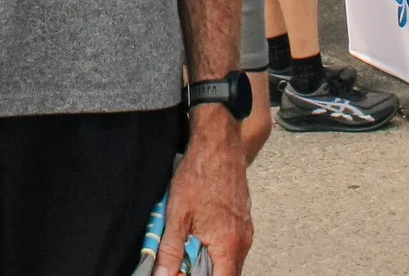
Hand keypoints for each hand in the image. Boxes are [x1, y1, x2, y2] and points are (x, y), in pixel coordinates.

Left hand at [158, 112, 249, 273]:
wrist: (218, 145)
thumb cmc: (199, 175)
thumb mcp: (176, 215)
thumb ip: (170, 250)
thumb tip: (162, 275)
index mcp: (227, 245)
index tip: (185, 274)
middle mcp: (242, 241)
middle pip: (227, 274)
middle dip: (205, 274)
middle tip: (183, 266)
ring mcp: (246, 230)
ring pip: (231, 261)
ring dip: (212, 263)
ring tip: (189, 252)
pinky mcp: (244, 220)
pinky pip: (234, 246)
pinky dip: (218, 249)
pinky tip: (201, 237)